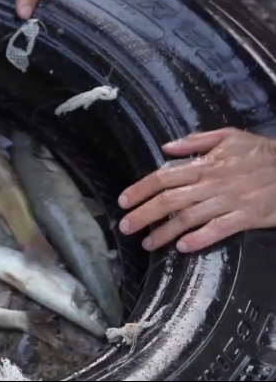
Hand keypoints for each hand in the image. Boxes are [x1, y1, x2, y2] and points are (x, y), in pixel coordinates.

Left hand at [118, 128, 275, 252]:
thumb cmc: (263, 153)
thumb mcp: (230, 136)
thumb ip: (196, 141)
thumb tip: (166, 148)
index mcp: (206, 164)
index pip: (164, 177)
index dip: (141, 189)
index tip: (123, 201)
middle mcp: (212, 184)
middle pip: (170, 201)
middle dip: (143, 214)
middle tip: (125, 227)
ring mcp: (229, 202)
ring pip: (189, 219)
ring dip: (164, 232)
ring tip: (147, 243)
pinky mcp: (246, 218)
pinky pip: (218, 230)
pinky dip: (199, 239)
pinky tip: (182, 248)